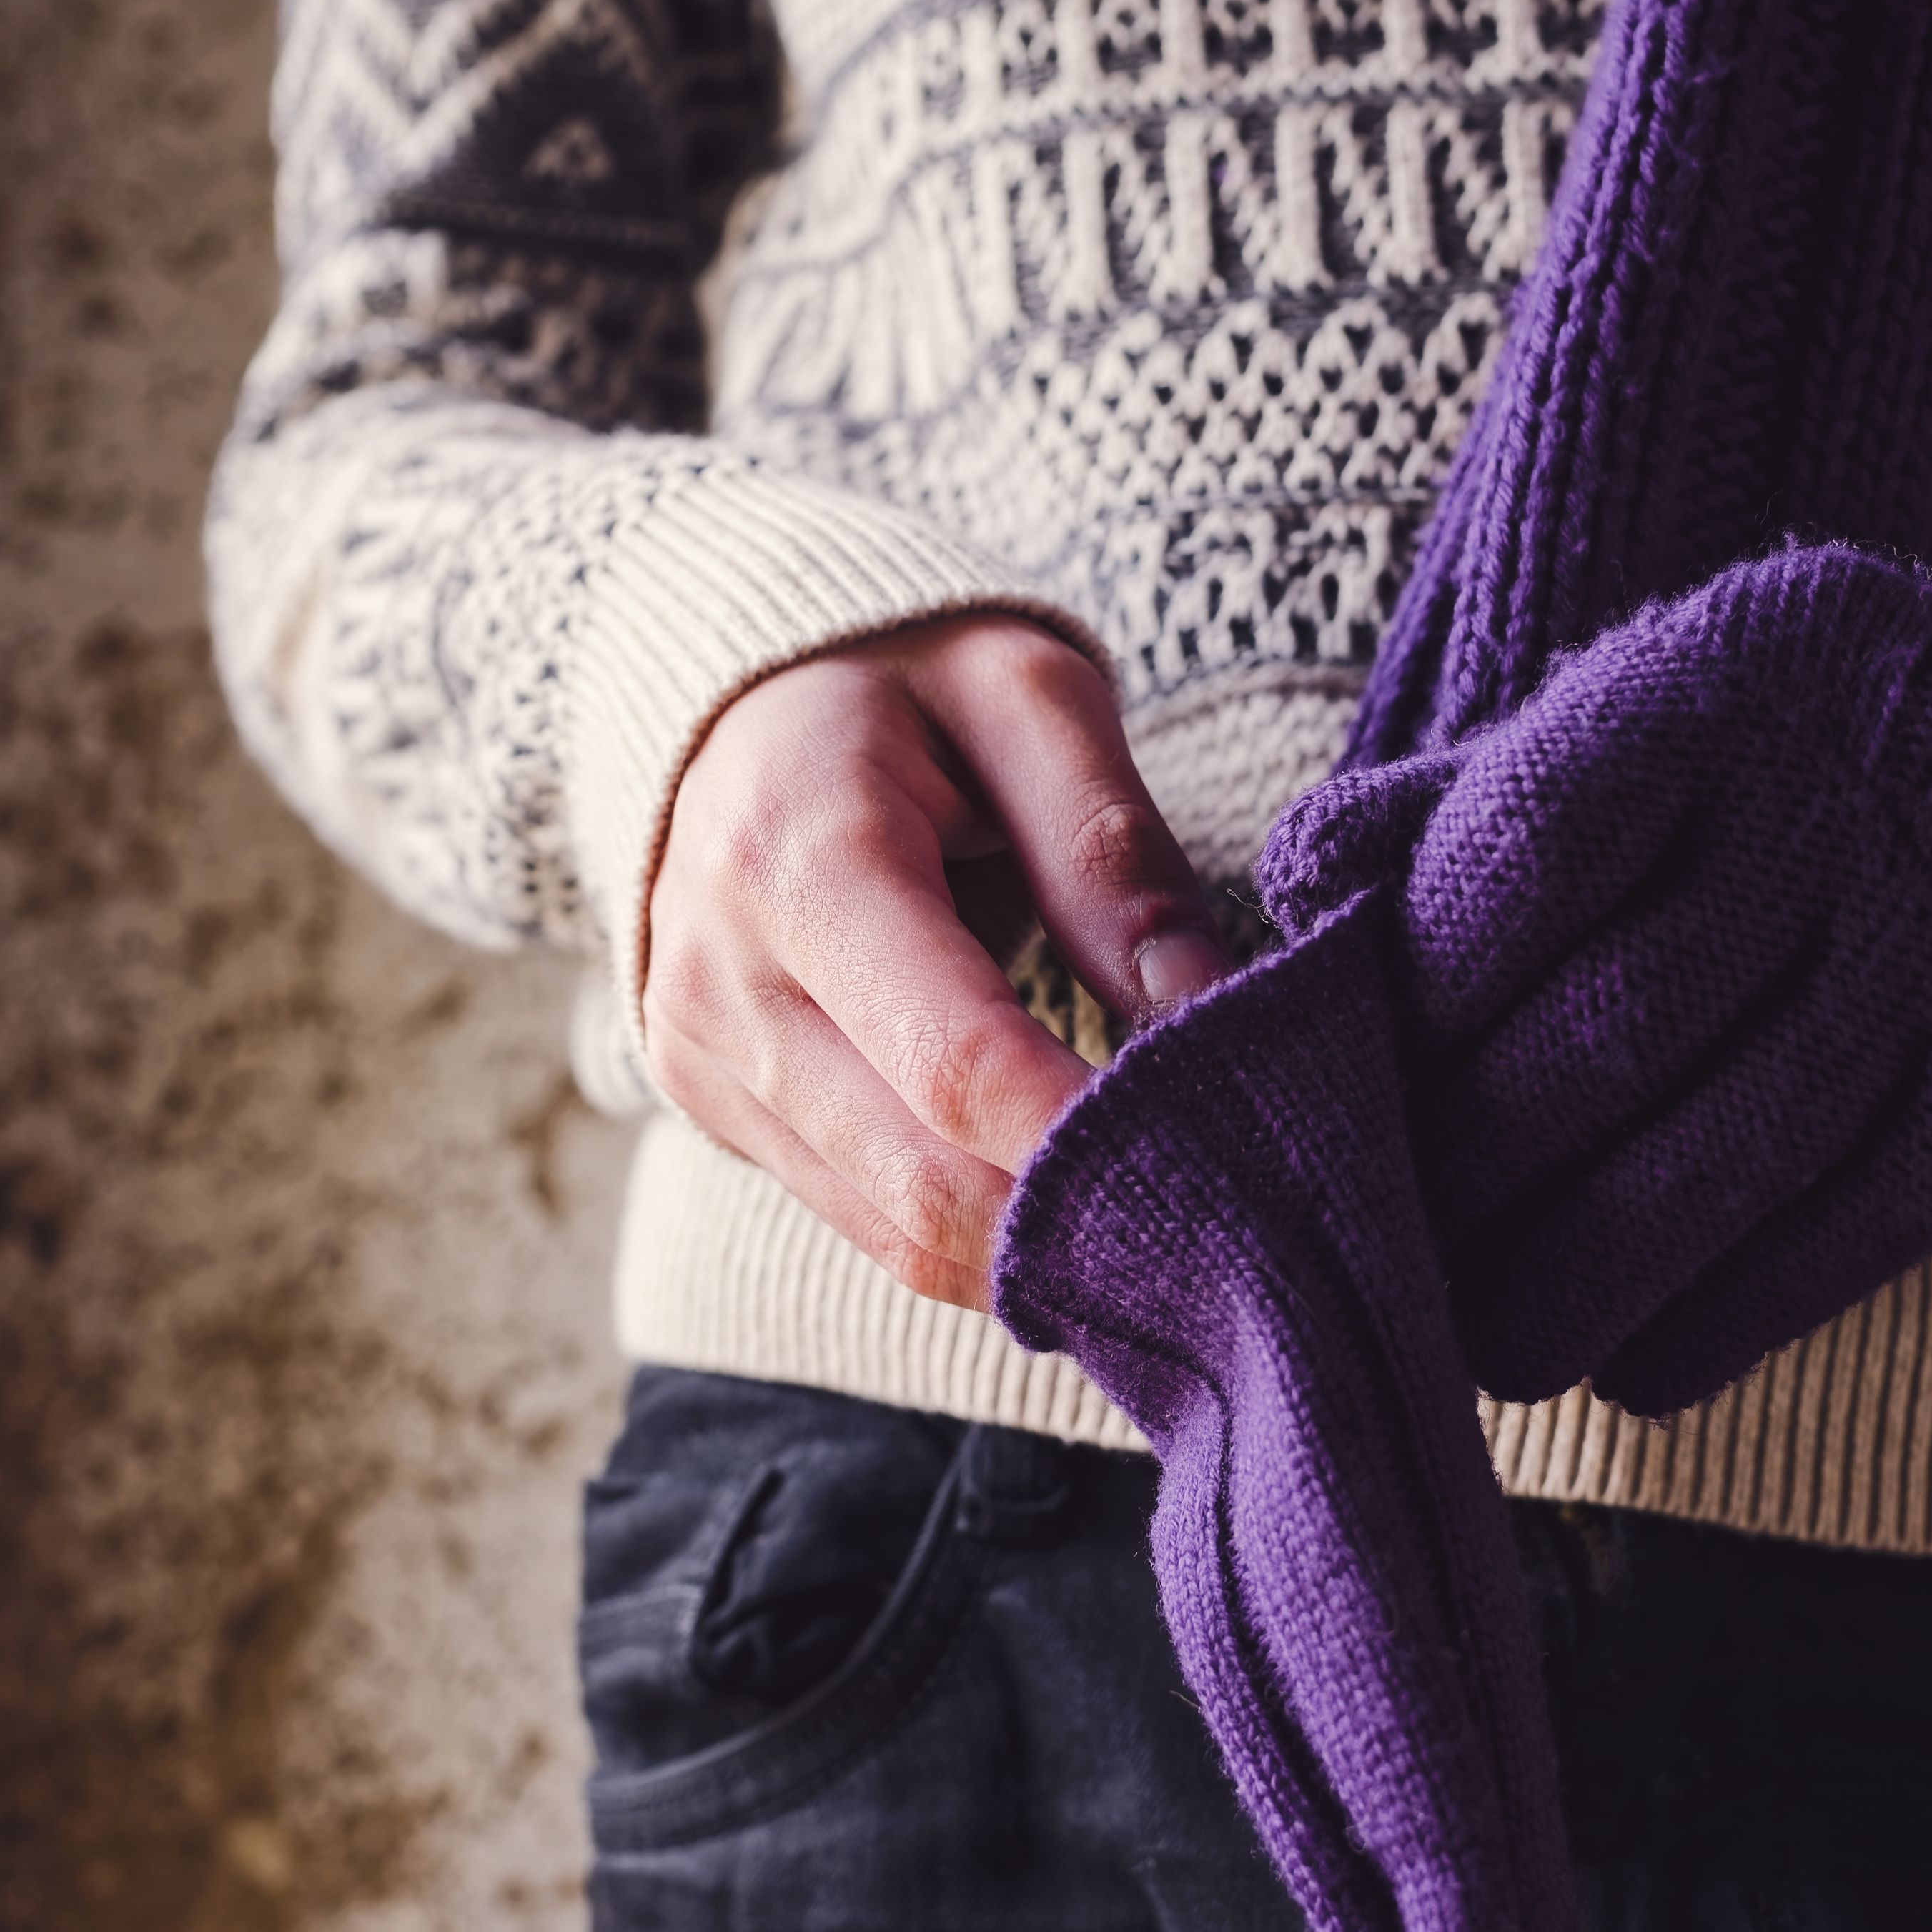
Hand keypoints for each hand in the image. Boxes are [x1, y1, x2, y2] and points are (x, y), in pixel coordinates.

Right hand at [646, 613, 1228, 1308]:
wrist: (724, 699)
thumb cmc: (899, 681)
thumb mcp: (1025, 696)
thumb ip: (1111, 849)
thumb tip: (1207, 1004)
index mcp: (798, 859)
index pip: (958, 1061)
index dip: (1092, 1137)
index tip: (1224, 1164)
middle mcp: (723, 981)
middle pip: (925, 1181)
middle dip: (1083, 1220)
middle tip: (1227, 1222)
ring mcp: (704, 1058)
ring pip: (896, 1230)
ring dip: (1038, 1250)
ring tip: (1163, 1224)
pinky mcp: (714, 1105)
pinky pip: (861, 1218)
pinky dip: (976, 1233)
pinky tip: (1066, 1202)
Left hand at [1262, 544, 1931, 1410]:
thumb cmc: (1827, 768)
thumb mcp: (1676, 710)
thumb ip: (1479, 793)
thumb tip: (1297, 890)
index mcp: (1738, 679)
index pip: (1532, 846)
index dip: (1419, 985)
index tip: (1347, 1071)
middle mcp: (1853, 806)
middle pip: (1609, 1028)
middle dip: (1463, 1167)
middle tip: (1374, 1243)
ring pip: (1712, 1165)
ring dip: (1558, 1280)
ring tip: (1471, 1332)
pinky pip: (1831, 1250)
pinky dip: (1701, 1325)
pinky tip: (1619, 1353)